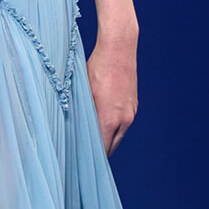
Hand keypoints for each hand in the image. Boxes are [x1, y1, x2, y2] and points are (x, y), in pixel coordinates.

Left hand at [87, 36, 137, 155]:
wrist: (119, 49)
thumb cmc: (98, 68)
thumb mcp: (84, 92)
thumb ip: (83, 114)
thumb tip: (75, 129)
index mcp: (110, 120)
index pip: (102, 149)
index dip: (92, 156)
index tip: (81, 159)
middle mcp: (124, 120)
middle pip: (112, 146)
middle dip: (100, 150)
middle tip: (85, 152)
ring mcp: (131, 112)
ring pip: (119, 135)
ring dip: (108, 137)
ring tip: (92, 136)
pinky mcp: (134, 105)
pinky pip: (124, 123)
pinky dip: (114, 125)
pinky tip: (103, 119)